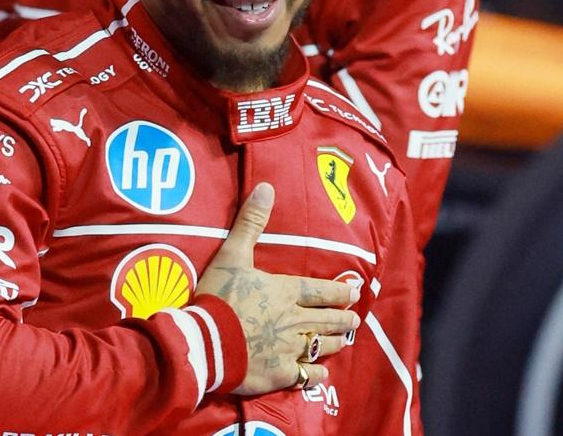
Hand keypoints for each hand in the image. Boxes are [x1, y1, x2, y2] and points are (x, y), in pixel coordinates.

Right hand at [197, 182, 360, 394]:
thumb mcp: (232, 255)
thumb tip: (266, 187)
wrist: (207, 342)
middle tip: (355, 320)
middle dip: (343, 319)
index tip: (354, 293)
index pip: (321, 291)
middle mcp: (295, 320)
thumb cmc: (219, 297)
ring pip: (320, 345)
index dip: (340, 292)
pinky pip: (305, 376)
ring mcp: (289, 350)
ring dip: (334, 342)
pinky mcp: (279, 374)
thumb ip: (250, 222)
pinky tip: (321, 373)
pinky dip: (316, 374)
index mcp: (287, 292)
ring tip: (344, 341)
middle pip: (327, 319)